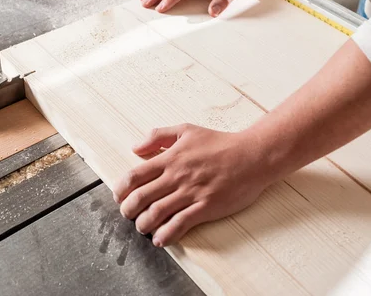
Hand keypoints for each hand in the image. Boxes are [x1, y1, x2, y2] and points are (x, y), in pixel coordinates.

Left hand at [112, 124, 269, 247]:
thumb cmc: (220, 143)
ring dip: (143, 224)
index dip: (121, 189)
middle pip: (141, 197)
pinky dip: (166, 234)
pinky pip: (180, 223)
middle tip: (127, 214)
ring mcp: (191, 193)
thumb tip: (136, 148)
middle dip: (128, 210)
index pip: (135, 176)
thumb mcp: (186, 130)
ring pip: (157, 213)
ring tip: (142, 227)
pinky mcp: (206, 207)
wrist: (252, 156)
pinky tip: (160, 239)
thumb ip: (158, 136)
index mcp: (170, 158)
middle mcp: (177, 176)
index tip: (118, 196)